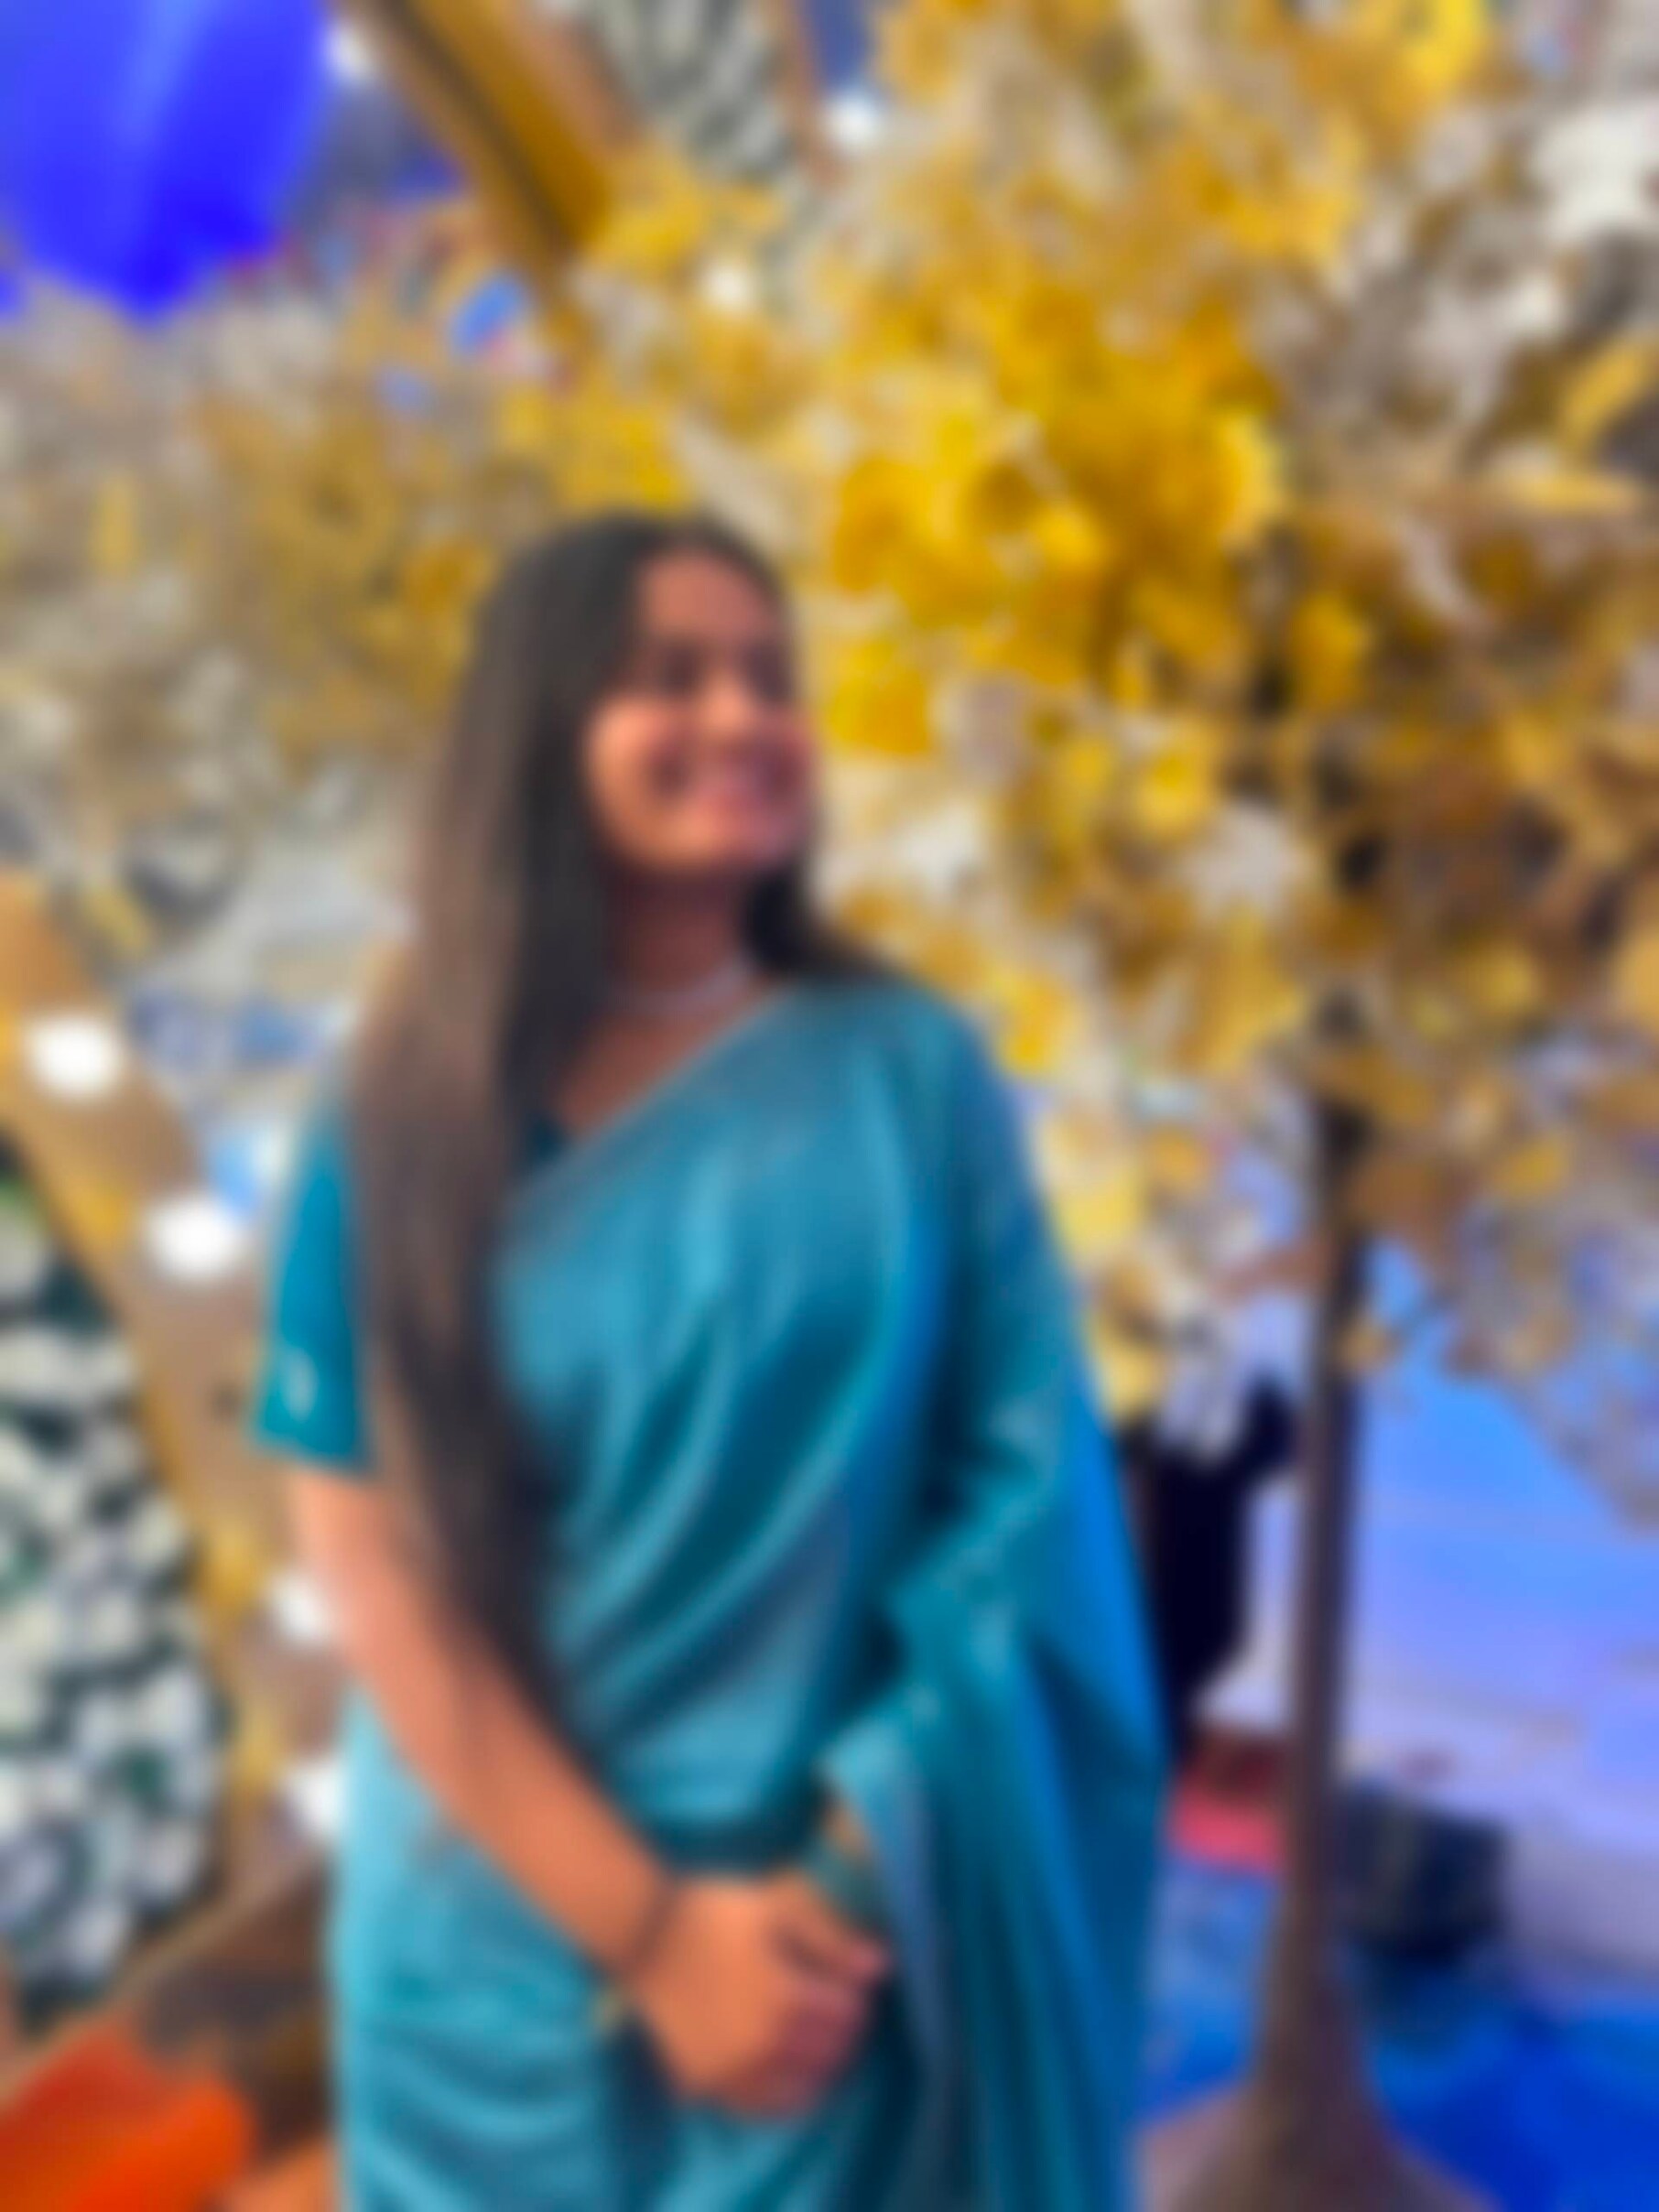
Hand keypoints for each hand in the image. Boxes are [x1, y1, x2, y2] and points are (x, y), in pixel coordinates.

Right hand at [628, 1871, 889, 2117]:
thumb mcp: (777, 1911)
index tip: (851, 1987)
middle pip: (831, 2055)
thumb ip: (832, 1941)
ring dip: (818, 2068)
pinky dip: (781, 2097)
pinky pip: (757, 2108)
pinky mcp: (705, 2084)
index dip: (857, 2001)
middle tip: (836, 2013)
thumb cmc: (714, 1912)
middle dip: (844, 2034)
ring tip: (814, 2043)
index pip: (849, 2017)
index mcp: (786, 1997)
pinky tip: (786, 2076)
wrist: (644, 1936)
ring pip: (800, 2089)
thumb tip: (884, 1968)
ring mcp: (732, 2071)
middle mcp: (764, 2045)